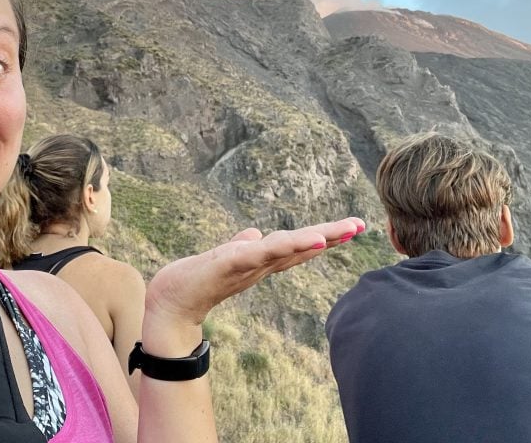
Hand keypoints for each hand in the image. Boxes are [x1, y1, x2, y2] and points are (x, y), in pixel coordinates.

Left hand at [144, 217, 365, 335]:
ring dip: (315, 239)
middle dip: (330, 235)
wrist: (169, 304)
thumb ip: (241, 246)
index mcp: (260, 261)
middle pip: (300, 247)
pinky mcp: (233, 263)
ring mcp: (248, 265)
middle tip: (361, 225)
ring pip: (288, 248)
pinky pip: (265, 252)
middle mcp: (259, 265)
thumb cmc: (195, 282)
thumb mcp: (222, 258)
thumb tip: (256, 234)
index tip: (351, 227)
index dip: (322, 237)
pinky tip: (309, 240)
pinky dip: (288, 246)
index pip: (296, 246)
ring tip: (343, 231)